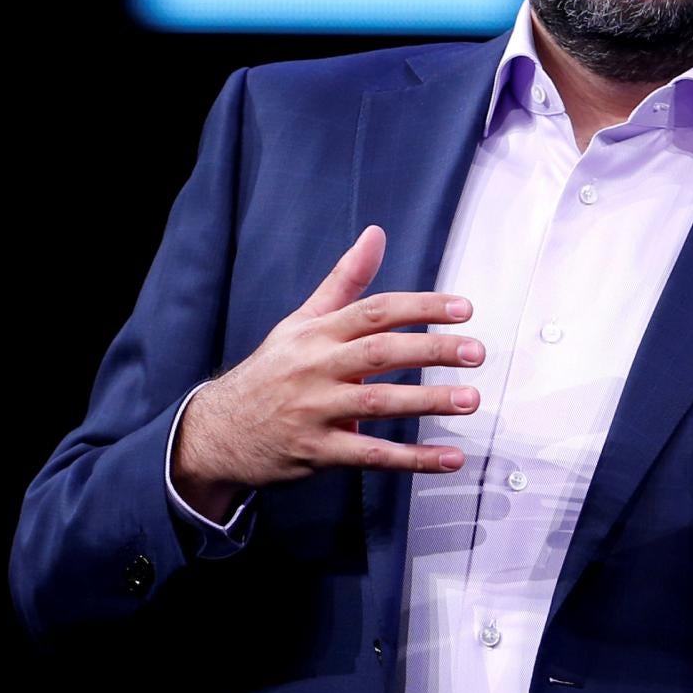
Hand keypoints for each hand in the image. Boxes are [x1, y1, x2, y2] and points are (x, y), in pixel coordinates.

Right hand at [172, 224, 484, 521]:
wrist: (218, 431)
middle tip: (475, 352)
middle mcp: (316, 368)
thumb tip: (376, 234)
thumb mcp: (301, 322)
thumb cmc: (271, 372)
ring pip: (378, 403)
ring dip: (427, 402)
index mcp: (317, 333)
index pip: (375, 312)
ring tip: (470, 398)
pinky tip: (448, 458)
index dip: (420, 308)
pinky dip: (413, 459)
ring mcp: (316, 412)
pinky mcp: (318, 452)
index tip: (463, 309)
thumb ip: (344, 281)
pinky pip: (371, 456)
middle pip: (380, 353)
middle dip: (432, 351)